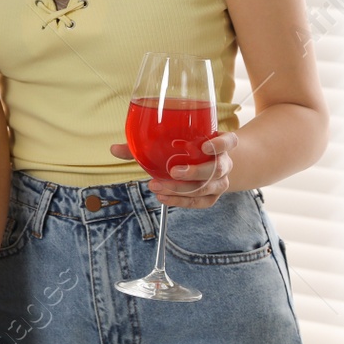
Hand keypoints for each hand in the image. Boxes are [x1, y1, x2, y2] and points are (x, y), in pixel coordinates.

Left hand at [109, 132, 237, 208]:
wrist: (204, 162)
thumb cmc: (184, 149)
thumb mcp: (168, 142)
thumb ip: (142, 145)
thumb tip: (114, 149)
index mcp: (217, 143)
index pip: (230, 141)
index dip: (220, 144)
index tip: (204, 145)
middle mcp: (224, 162)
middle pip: (218, 168)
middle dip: (195, 171)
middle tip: (173, 171)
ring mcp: (221, 180)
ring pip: (210, 187)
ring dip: (183, 189)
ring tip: (158, 186)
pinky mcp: (214, 195)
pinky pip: (203, 202)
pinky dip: (183, 201)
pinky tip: (164, 198)